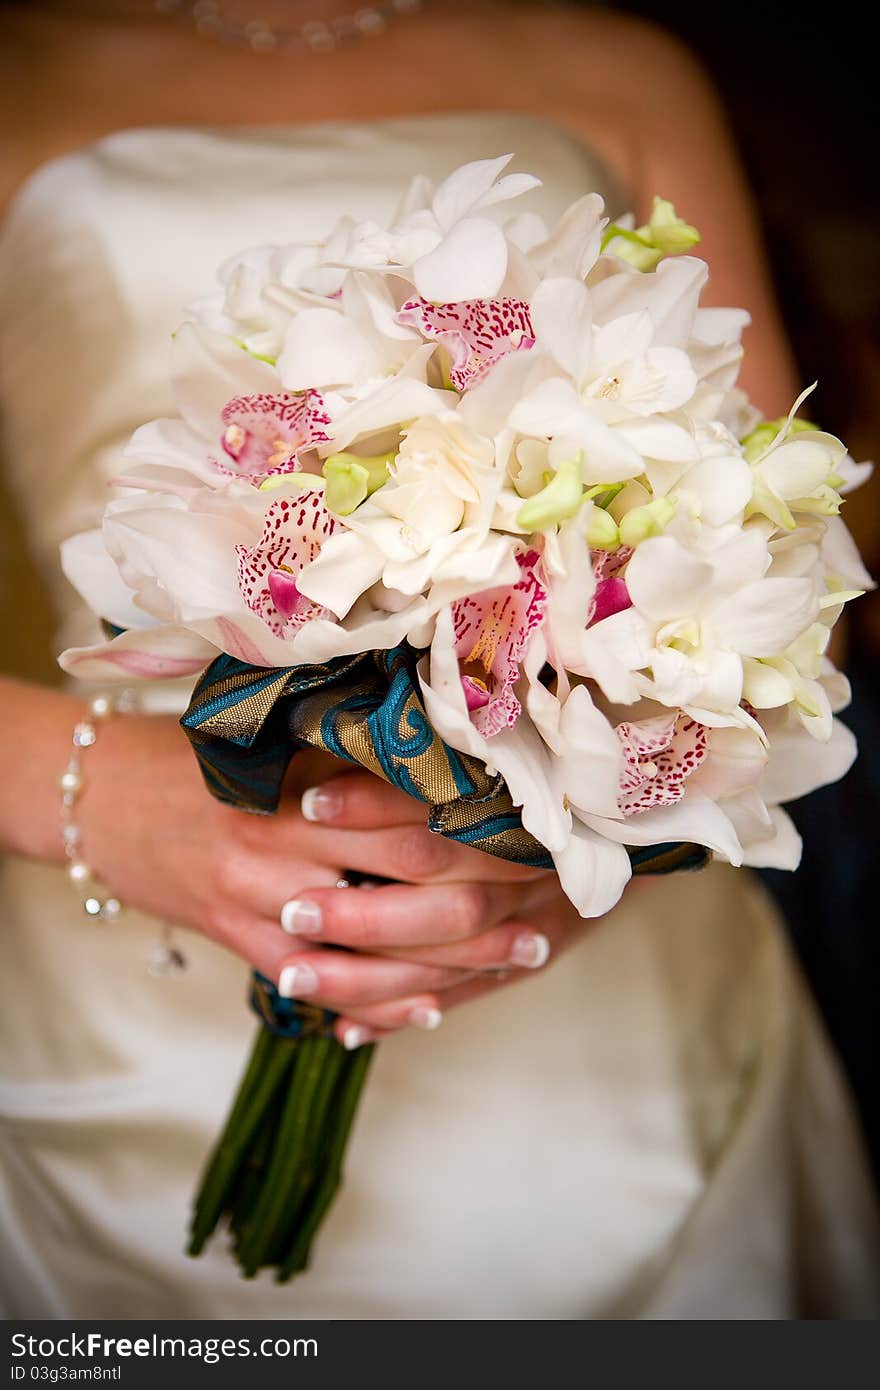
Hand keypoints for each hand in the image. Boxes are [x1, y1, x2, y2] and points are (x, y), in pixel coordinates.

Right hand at [80, 716, 554, 1037]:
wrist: (102, 798)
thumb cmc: (197, 759)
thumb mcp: (273, 743)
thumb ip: (350, 759)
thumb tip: (449, 764)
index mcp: (301, 782)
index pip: (414, 811)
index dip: (485, 827)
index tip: (543, 830)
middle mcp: (285, 842)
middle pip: (412, 878)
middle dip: (491, 894)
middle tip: (553, 899)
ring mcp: (260, 897)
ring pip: (376, 946)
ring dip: (455, 960)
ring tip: (520, 956)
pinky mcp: (239, 938)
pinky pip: (322, 987)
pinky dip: (380, 1004)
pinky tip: (432, 1008)